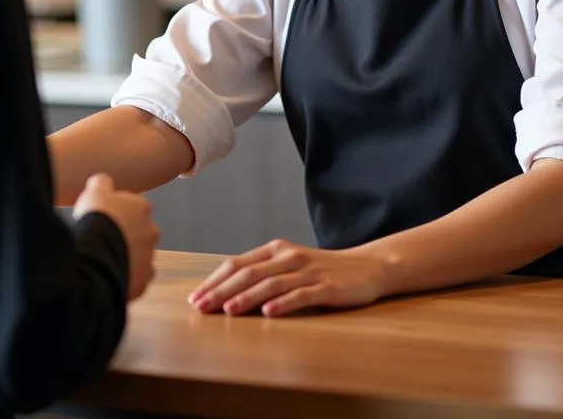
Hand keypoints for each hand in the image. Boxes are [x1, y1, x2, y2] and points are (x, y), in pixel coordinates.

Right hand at [73, 174, 159, 299]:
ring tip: (105, 260)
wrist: (96, 256)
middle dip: (127, 236)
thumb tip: (102, 181)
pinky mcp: (143, 280)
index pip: (133, 207)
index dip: (117, 213)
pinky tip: (110, 275)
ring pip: (140, 256)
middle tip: (106, 240)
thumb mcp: (94, 192)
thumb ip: (102, 183)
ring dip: (127, 257)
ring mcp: (149, 257)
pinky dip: (126, 278)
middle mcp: (151, 231)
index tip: (104, 219)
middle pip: (140, 232)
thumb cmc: (97, 221)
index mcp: (142, 208)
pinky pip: (136, 278)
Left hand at [187, 239, 389, 317]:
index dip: (215, 280)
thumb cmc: (321, 270)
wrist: (367, 267)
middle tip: (201, 307)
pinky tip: (269, 313)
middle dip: (222, 290)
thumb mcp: (289, 266)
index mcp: (275, 250)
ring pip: (271, 283)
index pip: (237, 264)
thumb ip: (263, 275)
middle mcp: (288, 257)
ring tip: (227, 310)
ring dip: (247, 297)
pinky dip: (284, 303)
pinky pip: (302, 295)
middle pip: (249, 273)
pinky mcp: (326, 286)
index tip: (195, 297)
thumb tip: (226, 294)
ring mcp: (308, 271)